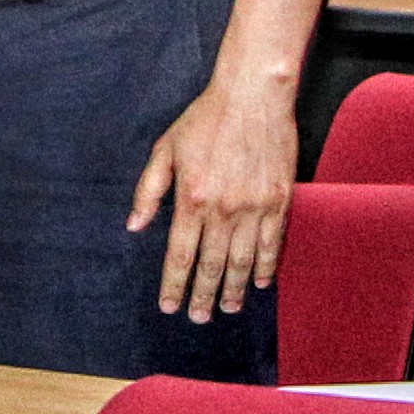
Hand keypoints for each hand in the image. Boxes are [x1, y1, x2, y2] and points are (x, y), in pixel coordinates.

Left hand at [130, 74, 297, 323]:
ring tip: (228, 308)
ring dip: (235, 290)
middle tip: (199, 318)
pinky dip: (266, 267)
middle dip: (203, 296)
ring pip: (243, 261)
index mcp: (191, 198)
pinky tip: (260, 283)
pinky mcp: (279, 201)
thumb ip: (149, 190)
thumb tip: (135, 226)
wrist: (253, 95)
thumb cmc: (205, 119)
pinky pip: (272, 244)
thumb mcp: (166, 148)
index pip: (179, 254)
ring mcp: (254, 207)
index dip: (173, 284)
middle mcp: (222, 209)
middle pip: (212, 265)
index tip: (169, 305)